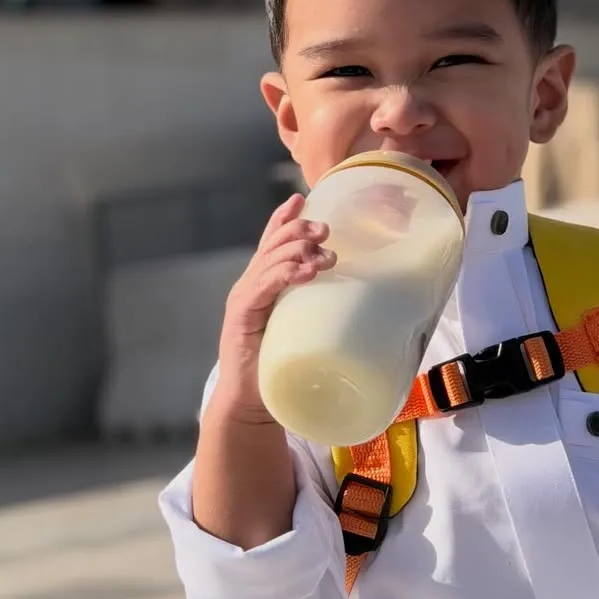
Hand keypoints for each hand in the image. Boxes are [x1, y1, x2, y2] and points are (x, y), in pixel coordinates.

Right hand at [215, 193, 334, 421]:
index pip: (270, 241)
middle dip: (299, 230)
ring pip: (270, 260)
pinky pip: (264, 286)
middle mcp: (249, 284)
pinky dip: (285, 275)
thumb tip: (357, 293)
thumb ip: (315, 305)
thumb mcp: (299, 324)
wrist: (249, 400)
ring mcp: (243, 298)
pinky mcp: (241, 316)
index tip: (302, 198)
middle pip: (273, 244)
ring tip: (324, 254)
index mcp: (262, 282)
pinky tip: (305, 271)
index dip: (284, 217)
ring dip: (298, 251)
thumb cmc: (280, 362)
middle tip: (326, 230)